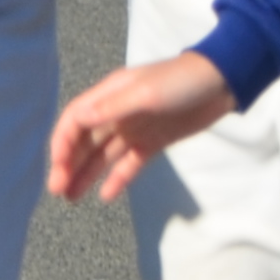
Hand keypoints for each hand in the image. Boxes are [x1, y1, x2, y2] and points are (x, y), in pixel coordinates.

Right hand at [50, 53, 234, 202]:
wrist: (223, 83)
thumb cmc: (182, 81)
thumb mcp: (146, 93)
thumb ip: (112, 107)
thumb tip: (79, 119)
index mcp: (110, 94)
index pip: (75, 120)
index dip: (62, 143)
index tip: (57, 168)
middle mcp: (117, 112)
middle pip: (85, 140)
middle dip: (68, 164)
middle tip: (57, 191)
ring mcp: (135, 128)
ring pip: (103, 155)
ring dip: (85, 175)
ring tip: (70, 199)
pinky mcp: (153, 142)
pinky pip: (129, 163)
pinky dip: (117, 178)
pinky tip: (105, 196)